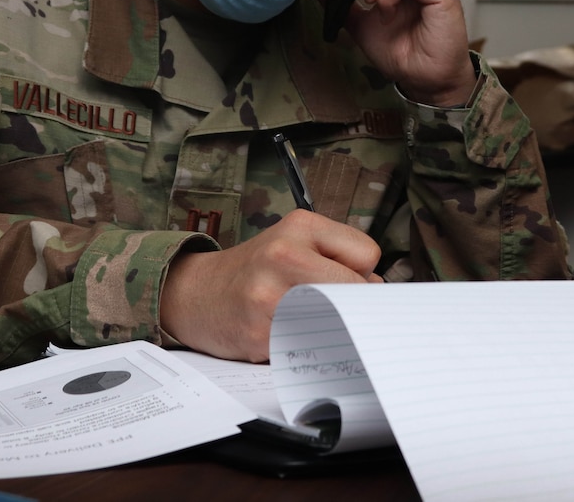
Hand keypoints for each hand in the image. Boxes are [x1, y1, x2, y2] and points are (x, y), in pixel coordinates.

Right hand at [160, 210, 381, 361]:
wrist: (196, 293)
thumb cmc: (257, 271)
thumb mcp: (294, 242)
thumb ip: (338, 257)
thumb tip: (377, 294)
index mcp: (300, 226)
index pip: (368, 254)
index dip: (359, 273)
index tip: (339, 281)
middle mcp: (283, 254)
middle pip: (357, 288)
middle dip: (353, 303)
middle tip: (331, 307)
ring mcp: (269, 295)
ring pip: (337, 320)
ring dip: (332, 328)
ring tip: (307, 320)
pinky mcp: (258, 333)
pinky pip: (309, 346)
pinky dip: (307, 347)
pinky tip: (284, 335)